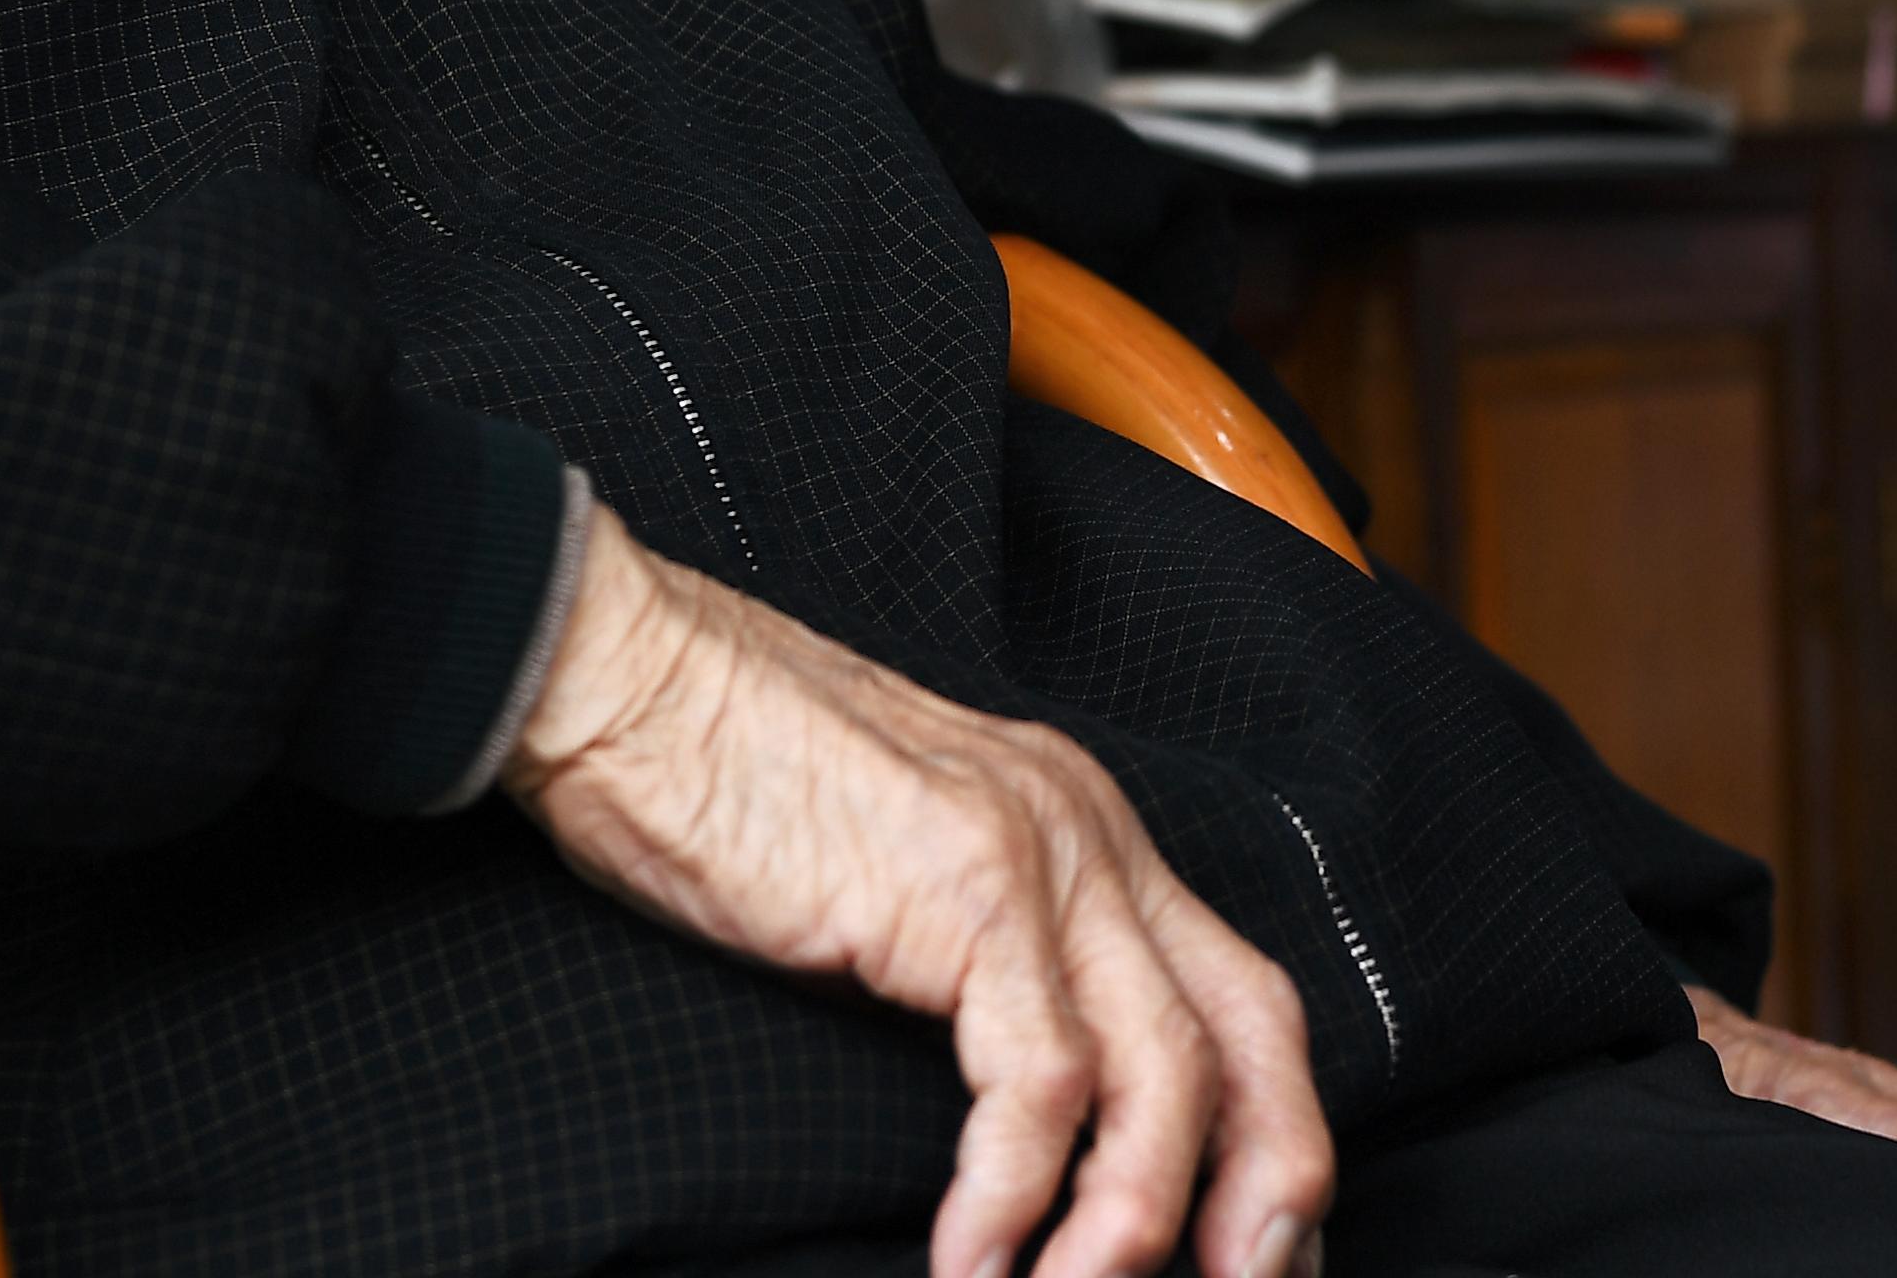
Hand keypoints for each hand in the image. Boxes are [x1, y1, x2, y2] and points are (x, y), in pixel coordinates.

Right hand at [505, 511, 1333, 1277]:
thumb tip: (1017, 1126)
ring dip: (1131, 1223)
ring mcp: (1038, 852)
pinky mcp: (961, 886)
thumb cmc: (725, 793)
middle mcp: (1091, 834)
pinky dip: (1016, 1196)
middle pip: (1251, 1029)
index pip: (1241, 998)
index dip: (1271, 1136)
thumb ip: (975, 976)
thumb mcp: (899, 886)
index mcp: (1087, 833)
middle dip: (1271, 1181)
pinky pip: (1039, 1079)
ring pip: (1163, 1072)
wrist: (625, 677)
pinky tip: (971, 1261)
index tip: (1263, 1255)